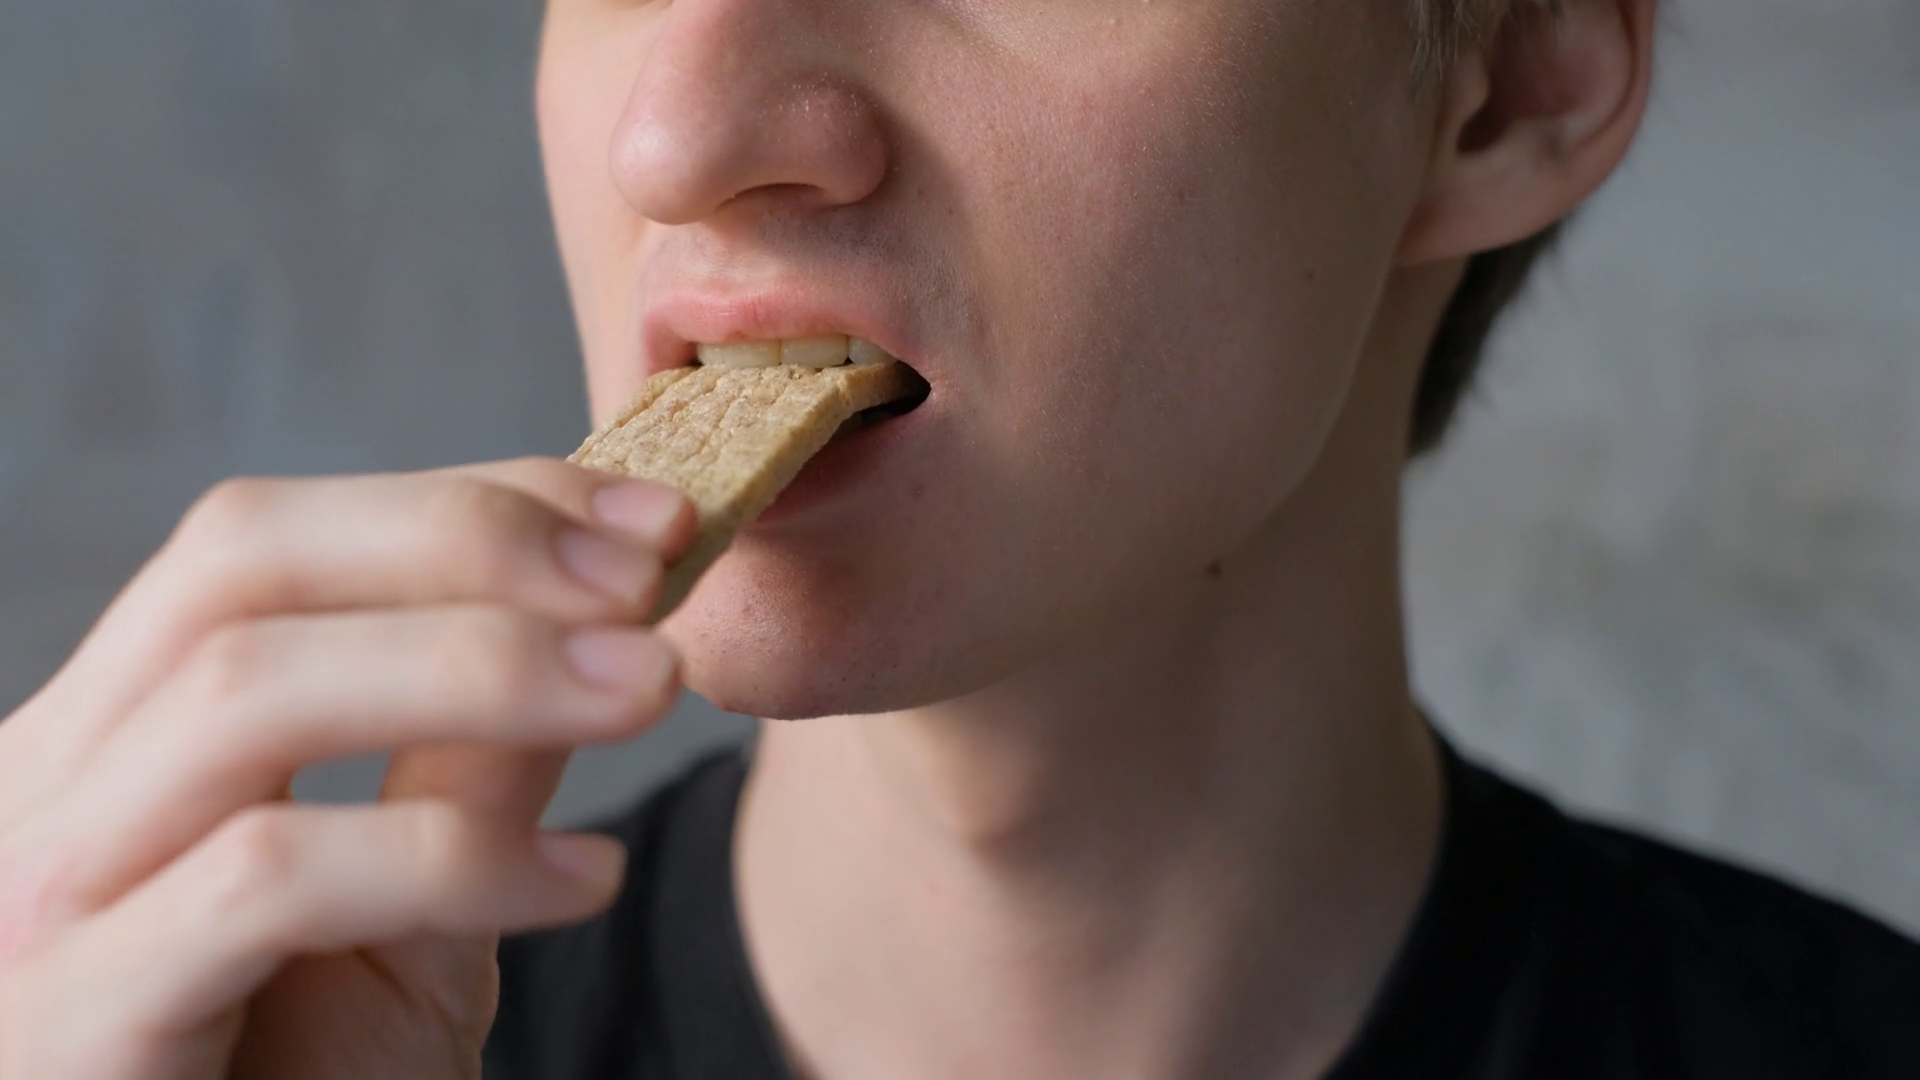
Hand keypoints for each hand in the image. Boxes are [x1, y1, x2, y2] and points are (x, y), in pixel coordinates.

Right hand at [0, 458, 693, 1078]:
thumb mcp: (411, 905)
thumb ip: (468, 759)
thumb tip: (601, 616)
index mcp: (115, 740)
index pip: (266, 540)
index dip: (465, 501)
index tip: (650, 514)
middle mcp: (42, 792)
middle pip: (240, 566)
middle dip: (470, 542)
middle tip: (655, 573)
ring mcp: (37, 908)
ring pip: (248, 694)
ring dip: (484, 664)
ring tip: (652, 688)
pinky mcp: (69, 1031)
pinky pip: (266, 884)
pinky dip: (449, 857)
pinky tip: (585, 876)